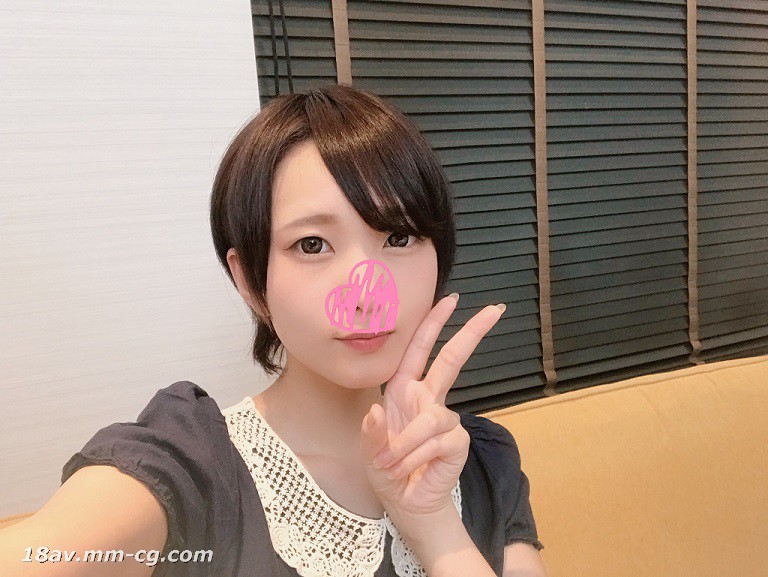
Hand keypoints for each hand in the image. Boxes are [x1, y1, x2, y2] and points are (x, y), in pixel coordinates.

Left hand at [359, 294, 504, 520]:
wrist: (406, 503)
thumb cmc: (387, 470)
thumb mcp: (369, 451)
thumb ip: (370, 433)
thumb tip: (375, 411)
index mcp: (403, 391)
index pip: (419, 351)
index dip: (433, 324)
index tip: (450, 299)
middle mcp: (427, 399)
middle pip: (451, 360)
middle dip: (471, 333)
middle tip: (494, 309)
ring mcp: (445, 420)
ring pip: (430, 419)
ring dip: (406, 445)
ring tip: (394, 464)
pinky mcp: (457, 441)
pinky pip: (438, 441)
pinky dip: (418, 456)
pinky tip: (412, 468)